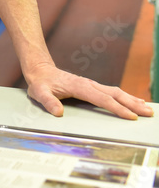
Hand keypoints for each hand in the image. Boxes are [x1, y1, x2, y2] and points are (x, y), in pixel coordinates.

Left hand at [24, 62, 153, 119]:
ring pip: (116, 92)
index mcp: (79, 87)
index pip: (102, 99)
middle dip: (132, 104)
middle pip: (115, 94)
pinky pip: (112, 92)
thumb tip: (58, 112)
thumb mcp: (38, 92)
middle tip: (148, 113)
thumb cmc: (40, 83)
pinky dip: (125, 97)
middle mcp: (89, 84)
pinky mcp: (91, 86)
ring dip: (132, 100)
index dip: (117, 108)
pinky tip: (134, 101)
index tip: (131, 117)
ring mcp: (91, 84)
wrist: (40, 70)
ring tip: (147, 109)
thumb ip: (47, 102)